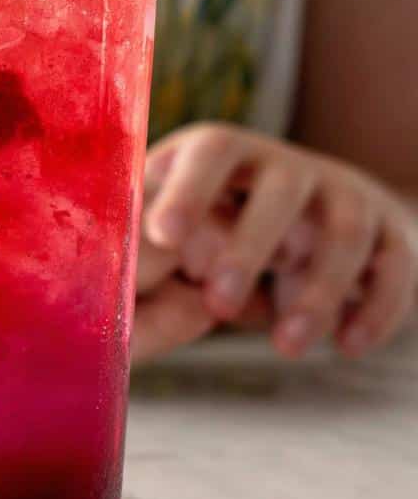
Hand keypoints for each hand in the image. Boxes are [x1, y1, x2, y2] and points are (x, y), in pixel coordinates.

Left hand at [143, 123, 417, 358]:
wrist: (318, 223)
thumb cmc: (220, 226)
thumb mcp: (181, 230)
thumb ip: (147, 260)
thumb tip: (109, 311)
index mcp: (227, 154)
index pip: (211, 151)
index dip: (187, 188)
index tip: (161, 234)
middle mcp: (289, 166)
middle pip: (280, 189)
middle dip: (250, 247)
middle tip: (219, 305)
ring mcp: (344, 195)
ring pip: (342, 233)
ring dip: (318, 291)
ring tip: (286, 347)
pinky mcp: (389, 234)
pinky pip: (394, 266)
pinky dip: (375, 308)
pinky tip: (347, 346)